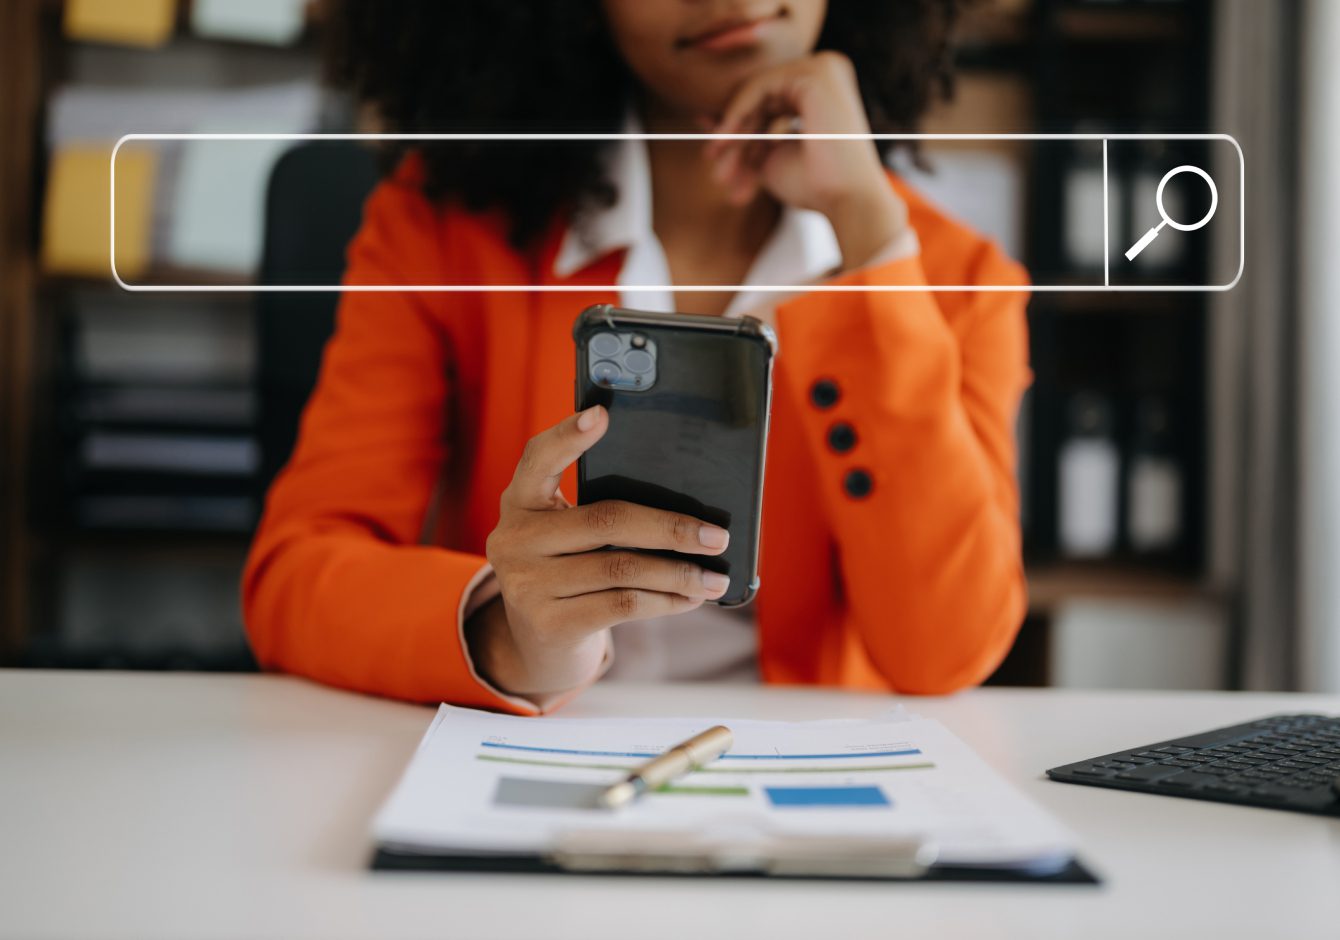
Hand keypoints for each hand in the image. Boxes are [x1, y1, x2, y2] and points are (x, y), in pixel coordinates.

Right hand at [466, 405, 731, 696]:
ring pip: (621, 569)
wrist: (536, 642)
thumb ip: (599, 512)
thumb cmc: (569, 570)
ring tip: (715, 577)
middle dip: (671, 528)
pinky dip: (665, 601)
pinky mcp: (550, 623)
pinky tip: (690, 598)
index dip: (568, 435)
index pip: (539, 457)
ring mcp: (527, 584)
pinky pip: (622, 605)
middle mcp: (515, 538)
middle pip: (606, 520)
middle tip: (717, 537)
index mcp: (521, 500)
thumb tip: (687, 508)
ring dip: (678, 573)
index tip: (602, 413)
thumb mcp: (566, 533)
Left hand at [703, 51, 908, 270]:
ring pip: (757, 93)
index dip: (738, 129)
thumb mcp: (768, 156)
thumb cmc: (814, 187)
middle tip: (715, 168)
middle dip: (734, 135)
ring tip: (723, 172)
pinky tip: (725, 142)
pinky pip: (760, 87)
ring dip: (734, 131)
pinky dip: (738, 113)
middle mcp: (826, 73)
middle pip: (762, 98)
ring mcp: (823, 69)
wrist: (847, 201)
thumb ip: (741, 136)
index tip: (713, 156)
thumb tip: (703, 119)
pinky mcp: (816, 74)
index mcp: (821, 93)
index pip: (768, 103)